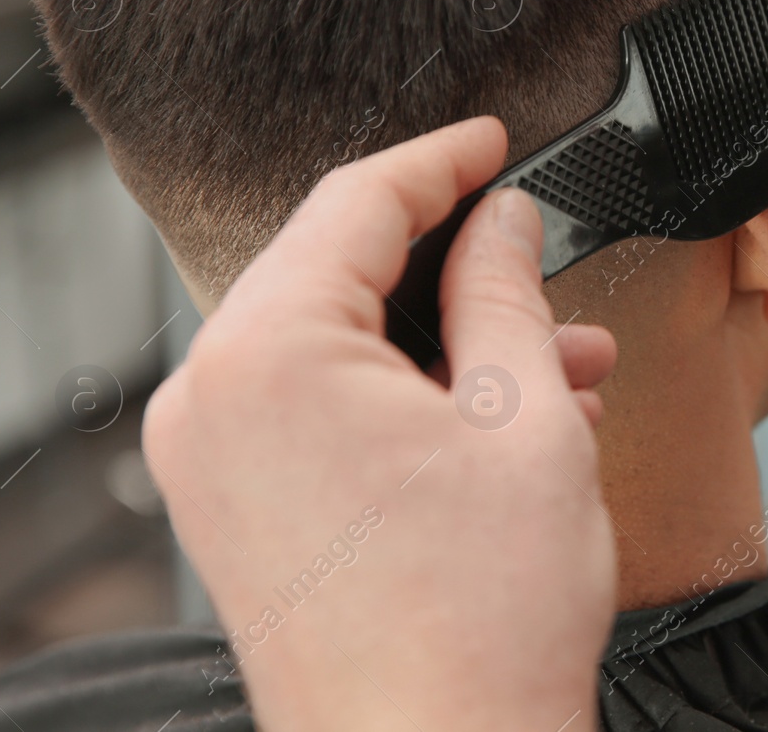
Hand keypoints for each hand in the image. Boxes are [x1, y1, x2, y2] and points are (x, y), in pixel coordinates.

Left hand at [143, 117, 617, 731]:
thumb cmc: (477, 627)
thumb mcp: (525, 421)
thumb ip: (507, 294)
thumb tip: (502, 221)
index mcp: (270, 355)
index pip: (356, 202)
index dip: (440, 160)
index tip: (490, 141)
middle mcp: (212, 400)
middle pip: (339, 274)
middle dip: (454, 271)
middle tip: (540, 269)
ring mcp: (213, 462)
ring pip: (338, 347)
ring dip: (442, 345)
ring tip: (555, 369)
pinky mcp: (234, 510)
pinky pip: (318, 411)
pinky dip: (401, 401)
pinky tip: (495, 423)